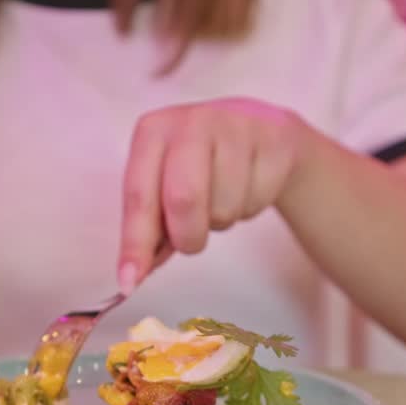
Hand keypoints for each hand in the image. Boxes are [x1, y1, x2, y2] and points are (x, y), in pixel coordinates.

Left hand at [118, 98, 312, 292]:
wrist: (262, 132)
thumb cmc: (202, 166)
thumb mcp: (165, 187)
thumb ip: (147, 231)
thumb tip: (131, 278)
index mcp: (153, 132)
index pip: (139, 196)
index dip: (135, 243)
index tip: (130, 282)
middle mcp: (192, 122)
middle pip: (184, 200)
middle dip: (187, 236)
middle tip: (192, 239)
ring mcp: (237, 126)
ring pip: (224, 208)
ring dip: (221, 220)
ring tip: (223, 198)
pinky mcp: (275, 140)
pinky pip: (258, 202)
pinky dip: (250, 209)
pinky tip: (249, 185)